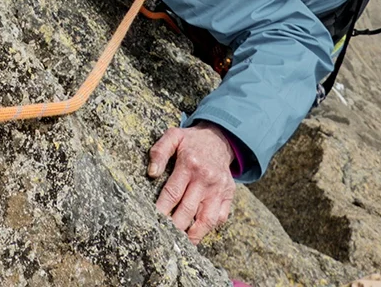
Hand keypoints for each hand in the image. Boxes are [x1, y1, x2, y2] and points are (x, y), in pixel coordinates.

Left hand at [148, 122, 236, 242]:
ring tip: (181, 242)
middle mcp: (206, 179)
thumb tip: (152, 173)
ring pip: (207, 219)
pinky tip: (197, 232)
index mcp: (190, 164)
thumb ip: (159, 151)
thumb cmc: (191, 141)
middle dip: (175, 226)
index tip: (153, 221)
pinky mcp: (228, 195)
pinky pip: (220, 217)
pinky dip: (209, 228)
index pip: (173, 192)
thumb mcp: (173, 136)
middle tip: (163, 236)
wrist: (219, 139)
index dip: (162, 209)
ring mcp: (219, 189)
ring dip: (194, 234)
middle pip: (188, 210)